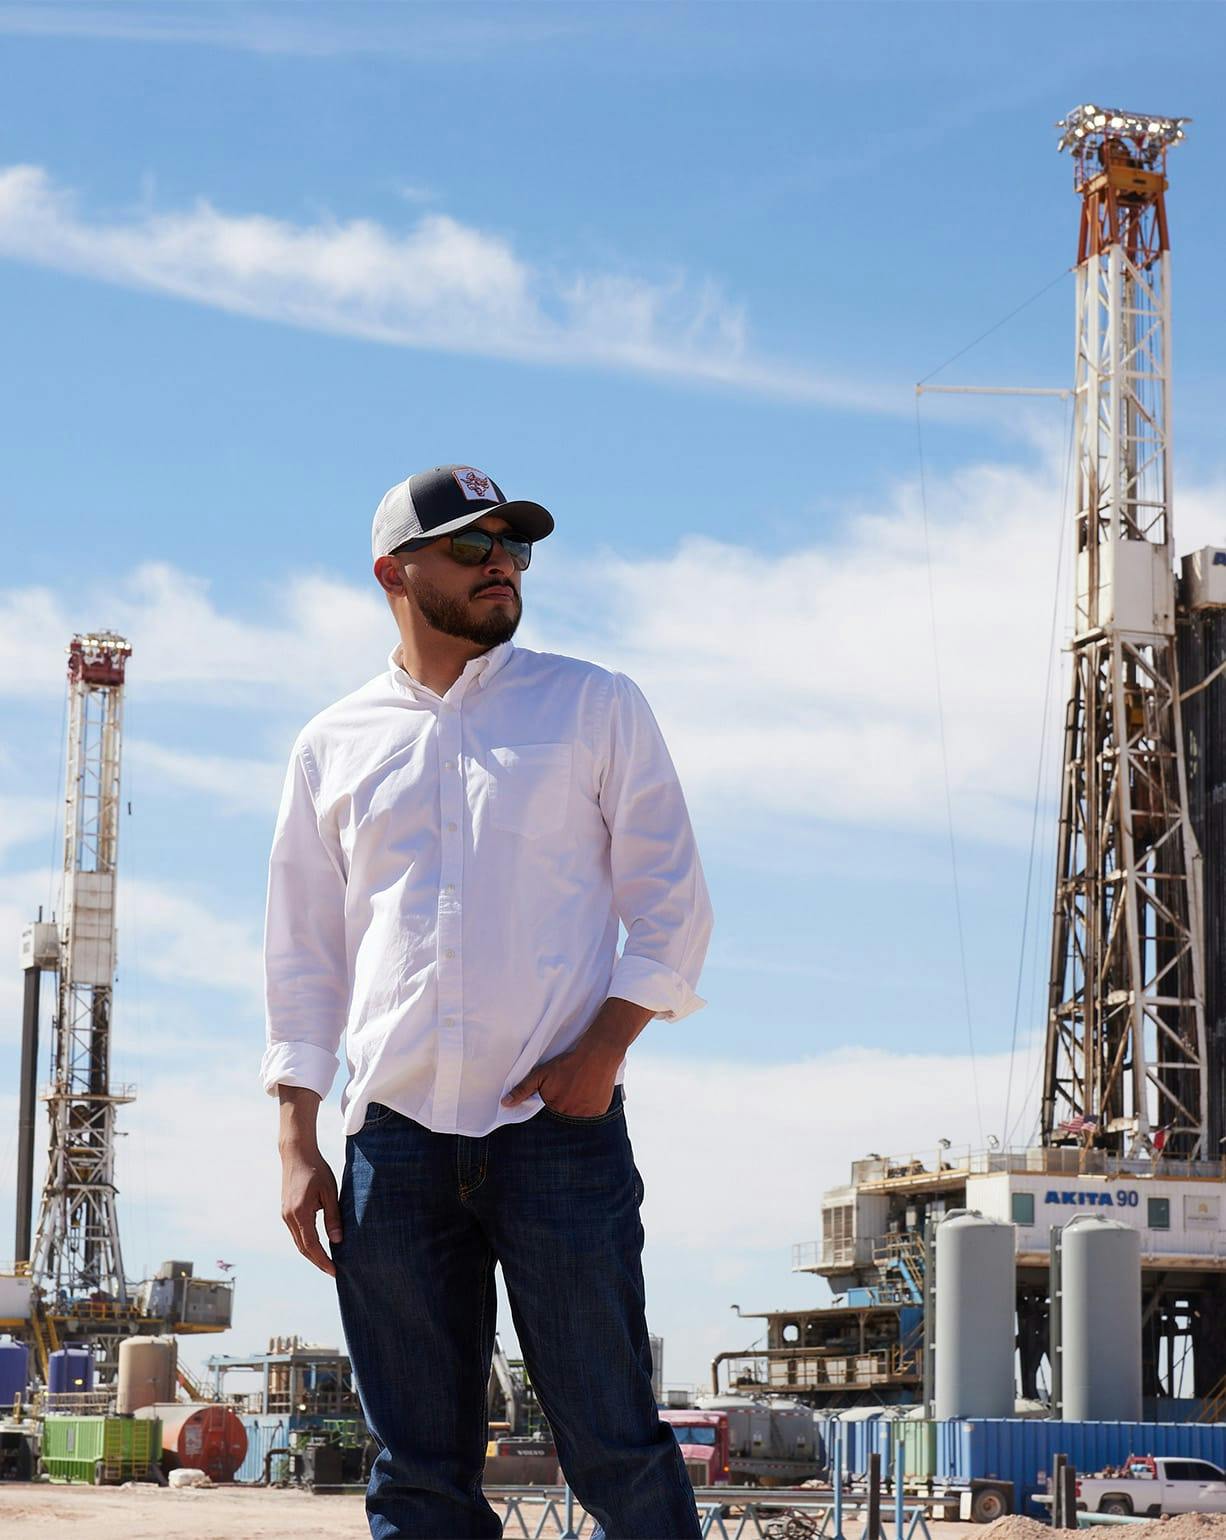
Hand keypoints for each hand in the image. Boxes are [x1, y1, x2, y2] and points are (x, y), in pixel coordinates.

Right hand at [280, 1142, 342, 1276]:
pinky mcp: (286, 1211)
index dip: (323, 1260)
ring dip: (312, 1253)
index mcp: (300, 1213)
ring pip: (298, 1241)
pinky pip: (296, 1232)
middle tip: (333, 1271)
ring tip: (328, 1261)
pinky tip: (318, 1245)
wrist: (297, 1154)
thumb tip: (338, 1240)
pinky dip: (307, 1242)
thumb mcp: (330, 1192)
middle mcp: (289, 1217)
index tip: (334, 1271)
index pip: (312, 1245)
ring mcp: (285, 1214)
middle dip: (318, 1261)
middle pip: (303, 1247)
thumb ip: (333, 1217)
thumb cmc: (316, 1170)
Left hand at [501, 1042, 617, 1117]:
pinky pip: (591, 1115)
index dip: (550, 1104)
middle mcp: (570, 1116)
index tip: (556, 1094)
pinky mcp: (599, 1112)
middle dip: (563, 1105)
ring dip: (576, 1107)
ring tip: (579, 1090)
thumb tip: (505, 1104)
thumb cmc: (567, 1064)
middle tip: (569, 1089)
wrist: (596, 1056)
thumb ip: (522, 1090)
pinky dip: (589, 1106)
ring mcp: (586, 1116)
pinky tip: (588, 1093)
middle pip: (563, 1116)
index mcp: (554, 1109)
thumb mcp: (541, 1074)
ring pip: (577, 1116)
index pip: (548, 1115)